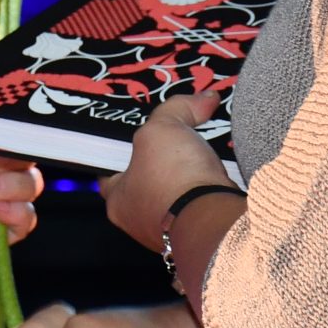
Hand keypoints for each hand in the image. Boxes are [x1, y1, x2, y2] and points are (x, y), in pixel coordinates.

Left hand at [99, 91, 229, 251]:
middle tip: (173, 137)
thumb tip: (204, 98)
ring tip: (199, 151)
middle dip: (162, 159)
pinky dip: (209, 186)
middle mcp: (142, 220)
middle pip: (147, 179)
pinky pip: (203, 201)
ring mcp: (174, 228)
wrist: (215, 215)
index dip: (122, 150)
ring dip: (189, 173)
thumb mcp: (162, 127)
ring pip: (177, 192)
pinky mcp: (203, 228)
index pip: (111, 172)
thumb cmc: (173, 180)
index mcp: (119, 201)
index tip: (135, 134)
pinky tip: (217, 171)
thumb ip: (177, 109)